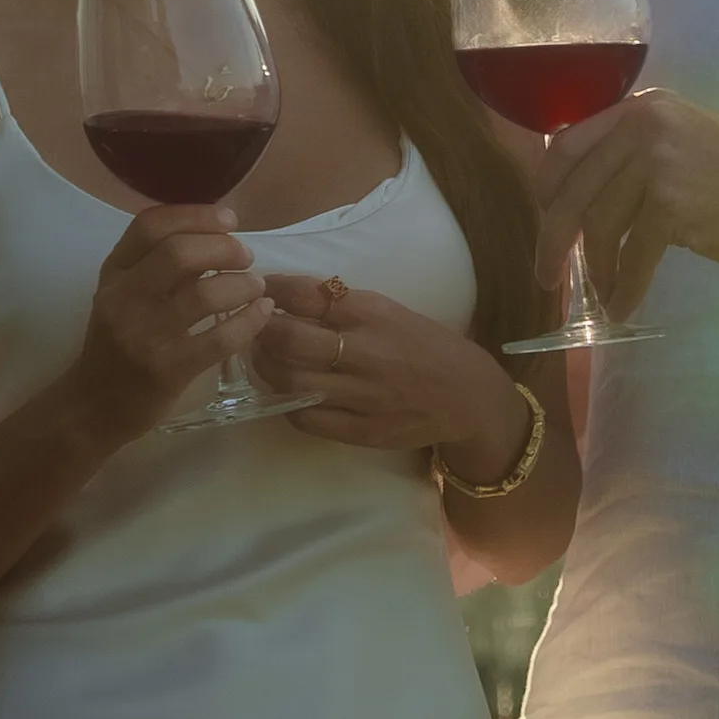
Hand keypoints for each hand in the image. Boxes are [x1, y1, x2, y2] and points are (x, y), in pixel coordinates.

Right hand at [68, 206, 271, 445]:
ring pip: (203, 295)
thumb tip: (218, 236)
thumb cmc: (116, 344)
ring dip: (242, 285)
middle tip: (246, 257)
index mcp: (113, 273)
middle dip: (224, 247)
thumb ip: (159, 265)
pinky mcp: (166, 371)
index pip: (150, 225)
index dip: (196, 214)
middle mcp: (123, 298)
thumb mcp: (123, 296)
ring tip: (256, 286)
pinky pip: (218, 339)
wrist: (92, 407)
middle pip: (179, 253)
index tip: (229, 219)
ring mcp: (143, 336)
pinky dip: (249, 321)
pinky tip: (261, 313)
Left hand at [255, 273, 531, 476]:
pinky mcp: (362, 430)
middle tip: (251, 325)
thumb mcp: (391, 312)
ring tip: (260, 357)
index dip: (274, 289)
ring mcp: (363, 395)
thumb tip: (288, 294)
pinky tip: (285, 392)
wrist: (468, 396)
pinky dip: (287, 403)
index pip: (310, 294)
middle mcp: (366, 352)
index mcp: (374, 314)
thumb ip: (344, 306)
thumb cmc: (425, 346)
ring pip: (292, 380)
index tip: (259, 287)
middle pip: (290, 339)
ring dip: (265, 367)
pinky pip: (307, 418)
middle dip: (261, 330)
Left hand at [538, 92, 718, 315]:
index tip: (544, 220)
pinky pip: (633, 255)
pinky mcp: (675, 204)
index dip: (546, 188)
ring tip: (601, 295)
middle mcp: (643, 126)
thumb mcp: (681, 139)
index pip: (566, 144)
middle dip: (553, 239)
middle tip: (548, 275)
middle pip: (573, 190)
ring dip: (595, 270)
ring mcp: (659, 163)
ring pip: (599, 225)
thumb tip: (577, 199)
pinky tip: (622, 305)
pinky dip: (624, 287)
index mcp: (640, 108)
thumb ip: (632, 154)